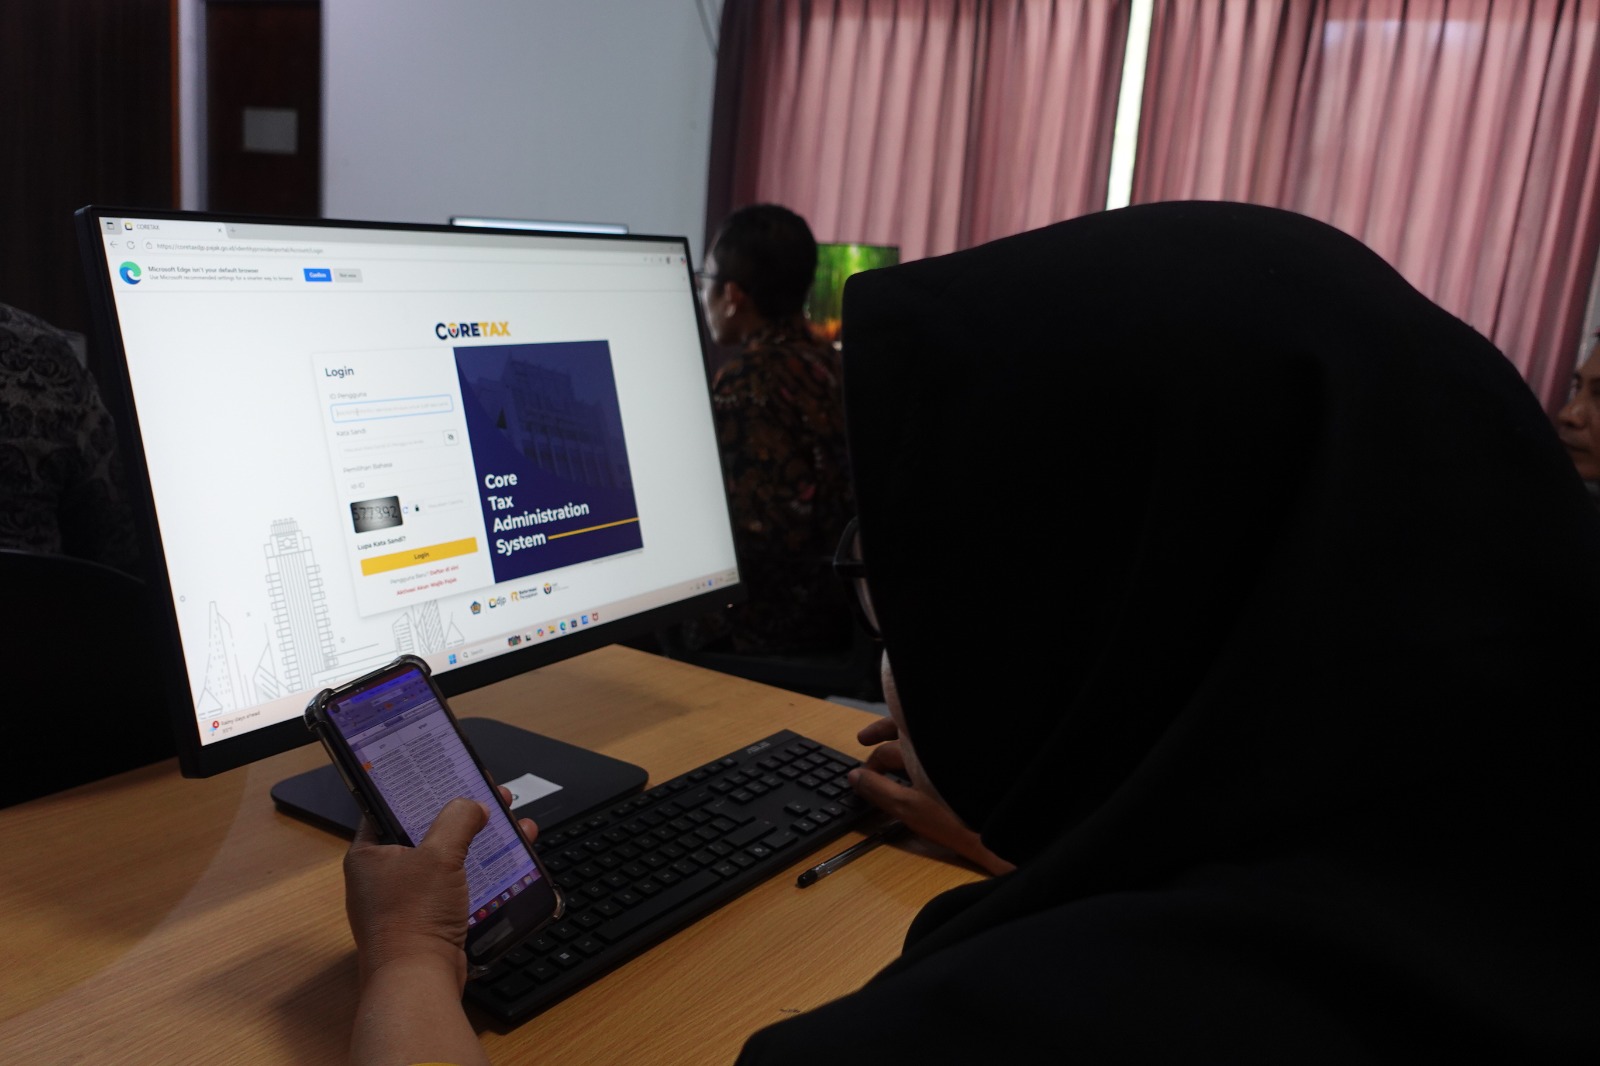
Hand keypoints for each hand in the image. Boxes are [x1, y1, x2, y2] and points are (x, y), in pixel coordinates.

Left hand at [343, 788, 538, 990]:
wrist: (418, 981)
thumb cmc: (414, 917)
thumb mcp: (438, 855)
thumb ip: (457, 819)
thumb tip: (473, 805)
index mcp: (369, 853)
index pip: (391, 806)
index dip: (423, 787)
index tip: (450, 772)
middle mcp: (383, 875)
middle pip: (427, 830)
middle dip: (463, 813)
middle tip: (491, 795)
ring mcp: (405, 898)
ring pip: (446, 857)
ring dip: (479, 839)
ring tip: (511, 821)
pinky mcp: (429, 918)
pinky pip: (456, 883)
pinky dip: (480, 869)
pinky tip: (510, 858)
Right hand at [850, 717, 1014, 875]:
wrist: (1003, 824)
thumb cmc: (956, 818)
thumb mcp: (909, 808)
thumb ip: (878, 790)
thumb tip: (854, 777)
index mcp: (919, 747)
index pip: (885, 752)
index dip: (870, 766)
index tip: (861, 777)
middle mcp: (937, 738)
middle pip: (903, 731)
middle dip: (882, 735)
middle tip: (864, 739)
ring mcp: (956, 745)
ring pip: (923, 734)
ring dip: (905, 737)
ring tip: (893, 745)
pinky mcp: (973, 754)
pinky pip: (942, 743)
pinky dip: (927, 747)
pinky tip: (925, 761)